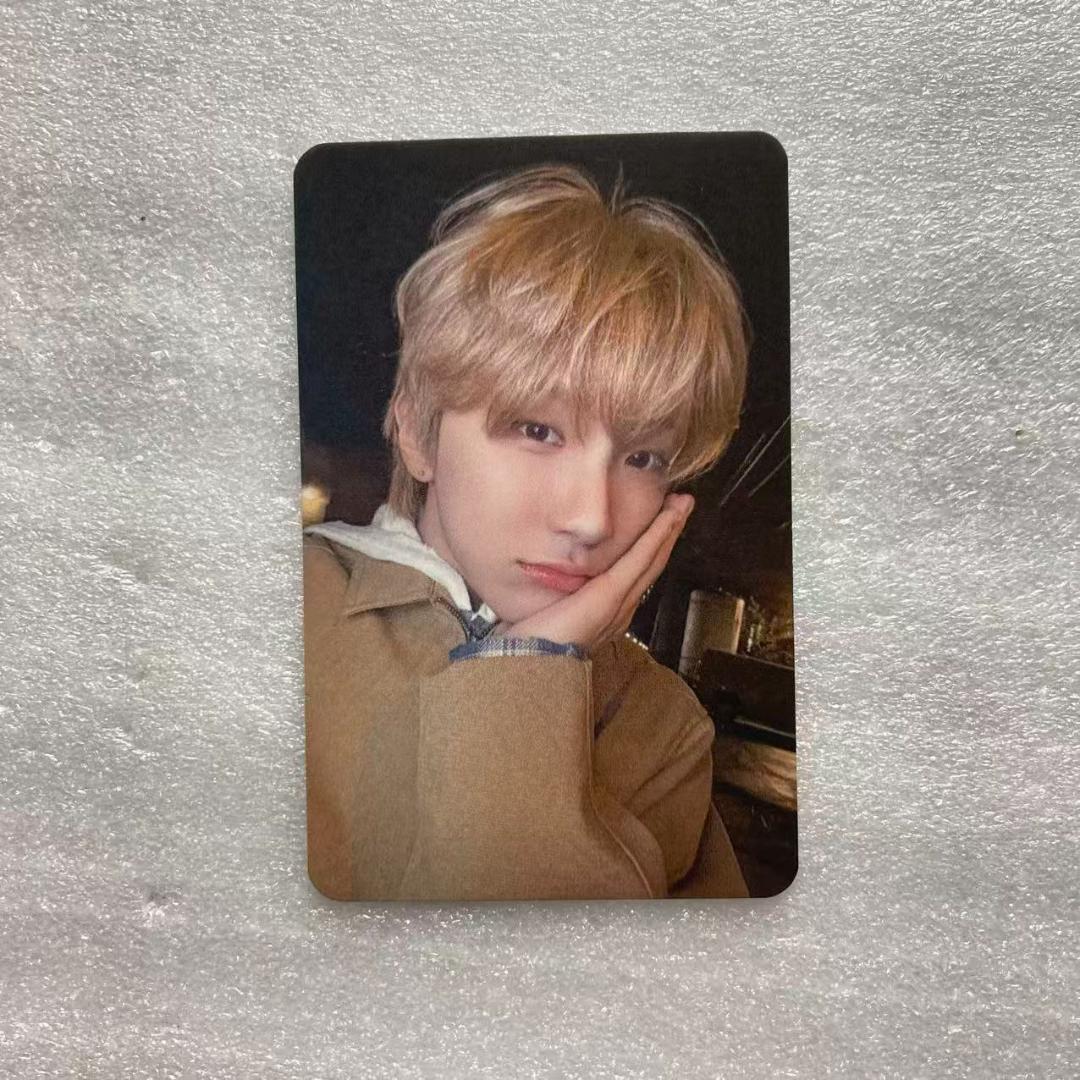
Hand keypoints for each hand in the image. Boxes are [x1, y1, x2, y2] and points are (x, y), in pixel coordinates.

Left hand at [493, 493, 694, 654]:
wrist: (528, 664)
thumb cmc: (530, 645)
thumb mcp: (546, 612)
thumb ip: (553, 596)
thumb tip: (542, 574)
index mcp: (607, 614)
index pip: (634, 574)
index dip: (649, 548)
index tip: (658, 524)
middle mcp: (621, 610)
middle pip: (651, 564)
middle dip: (667, 533)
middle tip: (681, 505)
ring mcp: (620, 602)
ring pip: (651, 559)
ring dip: (668, 529)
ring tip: (682, 504)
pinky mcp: (612, 593)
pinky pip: (640, 559)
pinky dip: (657, 536)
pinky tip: (668, 517)